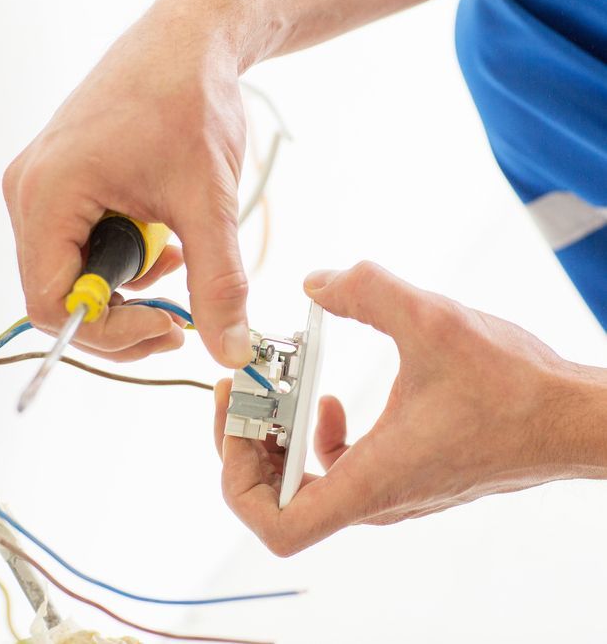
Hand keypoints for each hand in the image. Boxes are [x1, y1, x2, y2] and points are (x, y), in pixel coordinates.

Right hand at [2, 0, 252, 365]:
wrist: (187, 43)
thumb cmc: (185, 97)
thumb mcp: (207, 201)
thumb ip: (218, 284)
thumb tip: (228, 348)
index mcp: (47, 195)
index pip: (52, 305)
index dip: (110, 331)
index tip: (166, 326)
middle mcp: (31, 195)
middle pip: (59, 296)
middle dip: (123, 314)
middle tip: (176, 316)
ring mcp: (44, 190)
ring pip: (74, 275)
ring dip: (129, 285)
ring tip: (178, 258)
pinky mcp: (65, 187)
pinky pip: (82, 248)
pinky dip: (126, 260)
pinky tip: (163, 240)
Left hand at [214, 261, 606, 555]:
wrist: (570, 418)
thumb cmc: (514, 387)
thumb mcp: (432, 319)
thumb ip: (365, 290)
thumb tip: (314, 284)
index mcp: (372, 481)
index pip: (277, 526)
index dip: (240, 478)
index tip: (243, 419)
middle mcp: (375, 499)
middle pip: (275, 502)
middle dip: (249, 444)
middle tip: (249, 392)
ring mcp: (389, 494)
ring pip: (303, 487)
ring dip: (279, 438)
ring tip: (281, 390)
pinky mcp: (402, 478)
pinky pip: (336, 472)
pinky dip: (315, 438)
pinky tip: (328, 400)